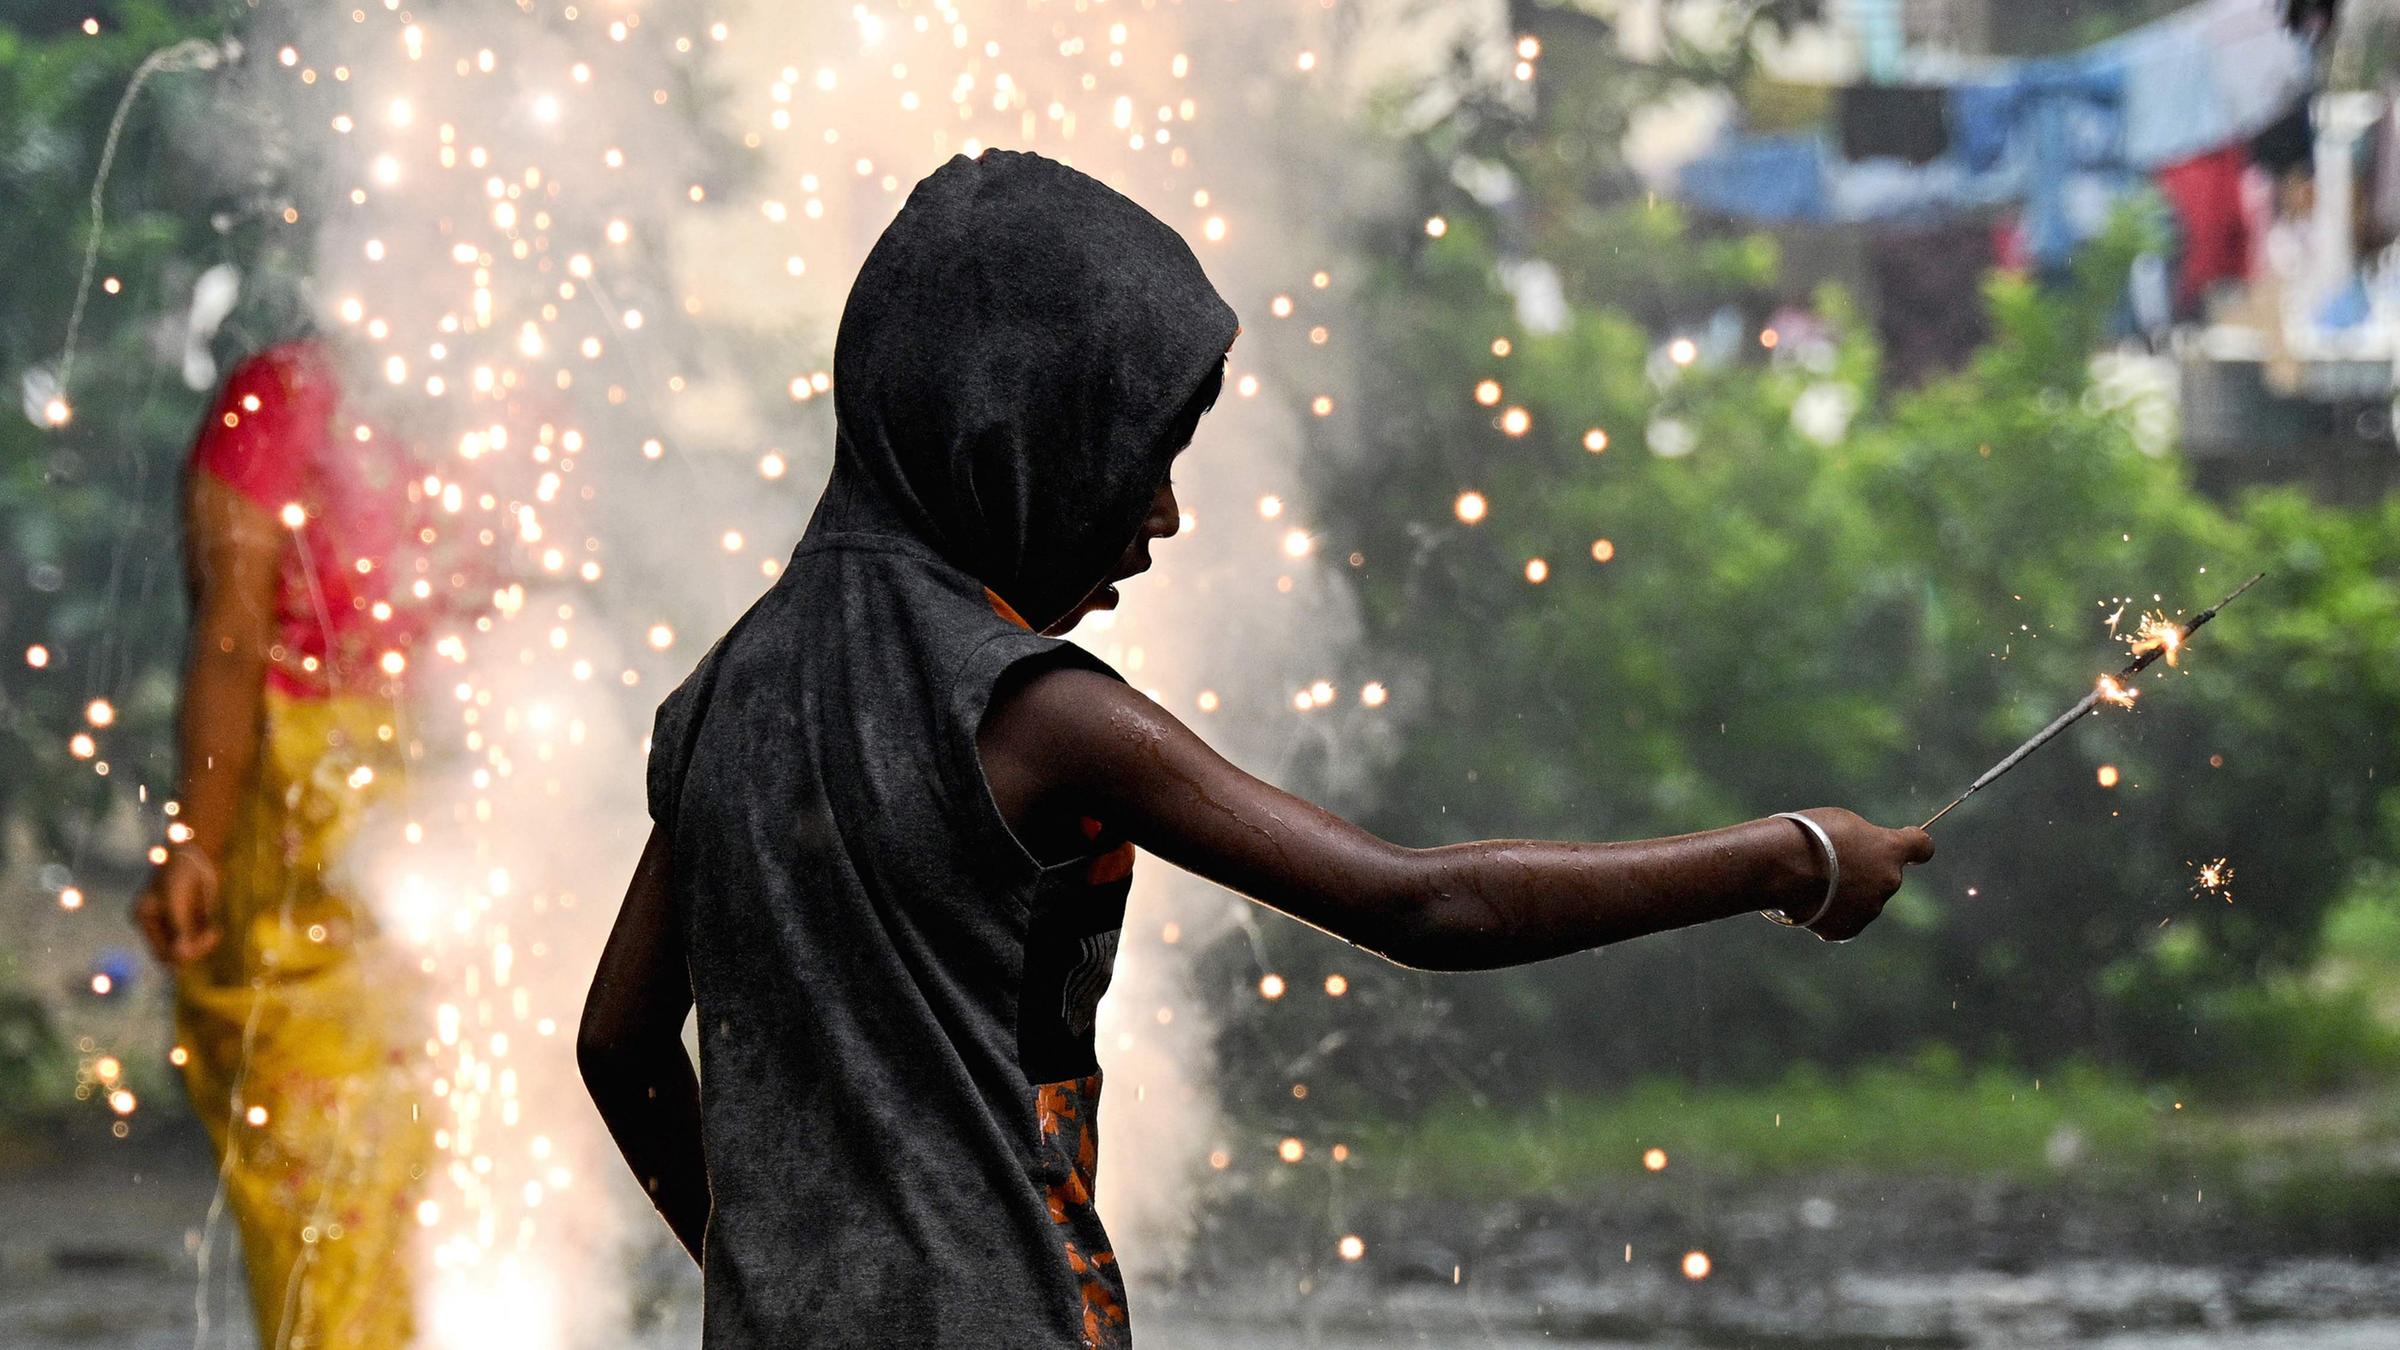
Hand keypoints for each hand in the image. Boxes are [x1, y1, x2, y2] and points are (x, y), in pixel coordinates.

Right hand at [132, 849, 222, 964]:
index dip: (181, 955)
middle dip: (194, 949)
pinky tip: (214, 926)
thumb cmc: (182, 873)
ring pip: (189, 946)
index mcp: (145, 919)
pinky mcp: (190, 917)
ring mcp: (174, 921)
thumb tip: (182, 956)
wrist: (199, 853)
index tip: (202, 944)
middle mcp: (157, 923)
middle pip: (174, 953)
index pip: (160, 952)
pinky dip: (207, 936)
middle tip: (213, 936)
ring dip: (203, 943)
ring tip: (214, 930)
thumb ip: (180, 929)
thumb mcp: (178, 903)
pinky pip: (199, 937)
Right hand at [1782, 808, 1934, 942]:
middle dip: (1867, 871)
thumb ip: (1865, 840)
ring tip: (1814, 882)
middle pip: (1885, 876)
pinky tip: (1809, 901)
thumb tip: (1866, 854)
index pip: (1922, 847)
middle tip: (1834, 863)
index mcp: (1890, 851)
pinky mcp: (1845, 930)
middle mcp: (1888, 882)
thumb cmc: (1809, 835)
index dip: (1915, 845)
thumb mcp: (1843, 823)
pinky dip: (1830, 912)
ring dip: (1847, 893)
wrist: (1781, 867)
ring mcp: (1869, 910)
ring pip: (1864, 901)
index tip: (1907, 844)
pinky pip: (1843, 920)